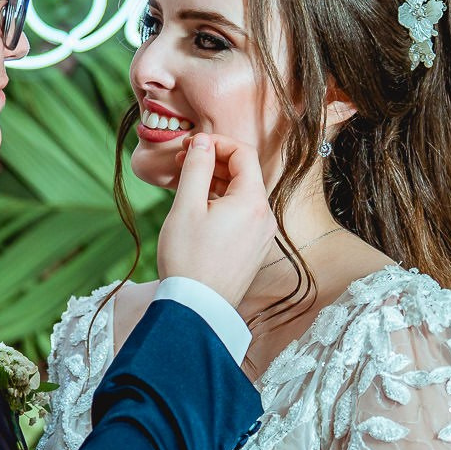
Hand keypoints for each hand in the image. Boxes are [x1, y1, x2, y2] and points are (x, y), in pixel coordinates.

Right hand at [157, 133, 275, 309]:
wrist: (198, 308)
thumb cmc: (188, 258)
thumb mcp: (186, 206)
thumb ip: (197, 167)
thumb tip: (203, 141)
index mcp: (252, 202)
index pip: (243, 153)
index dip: (216, 143)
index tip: (191, 147)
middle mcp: (265, 217)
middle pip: (245, 174)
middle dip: (215, 162)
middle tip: (185, 163)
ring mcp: (262, 236)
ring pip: (242, 195)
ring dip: (217, 184)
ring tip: (188, 188)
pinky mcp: (254, 251)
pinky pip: (242, 216)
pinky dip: (223, 205)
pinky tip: (200, 213)